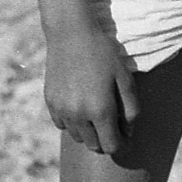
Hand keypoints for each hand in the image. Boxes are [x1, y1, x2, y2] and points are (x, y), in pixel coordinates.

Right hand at [44, 23, 137, 154]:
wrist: (71, 36)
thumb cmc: (104, 55)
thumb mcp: (125, 79)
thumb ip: (131, 108)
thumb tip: (129, 132)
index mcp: (100, 110)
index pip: (111, 145)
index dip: (121, 144)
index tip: (127, 136)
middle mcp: (78, 115)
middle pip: (94, 145)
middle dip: (106, 139)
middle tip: (116, 124)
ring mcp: (61, 111)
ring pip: (78, 137)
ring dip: (90, 132)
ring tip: (99, 112)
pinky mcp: (50, 103)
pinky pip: (63, 125)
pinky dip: (73, 122)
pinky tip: (82, 106)